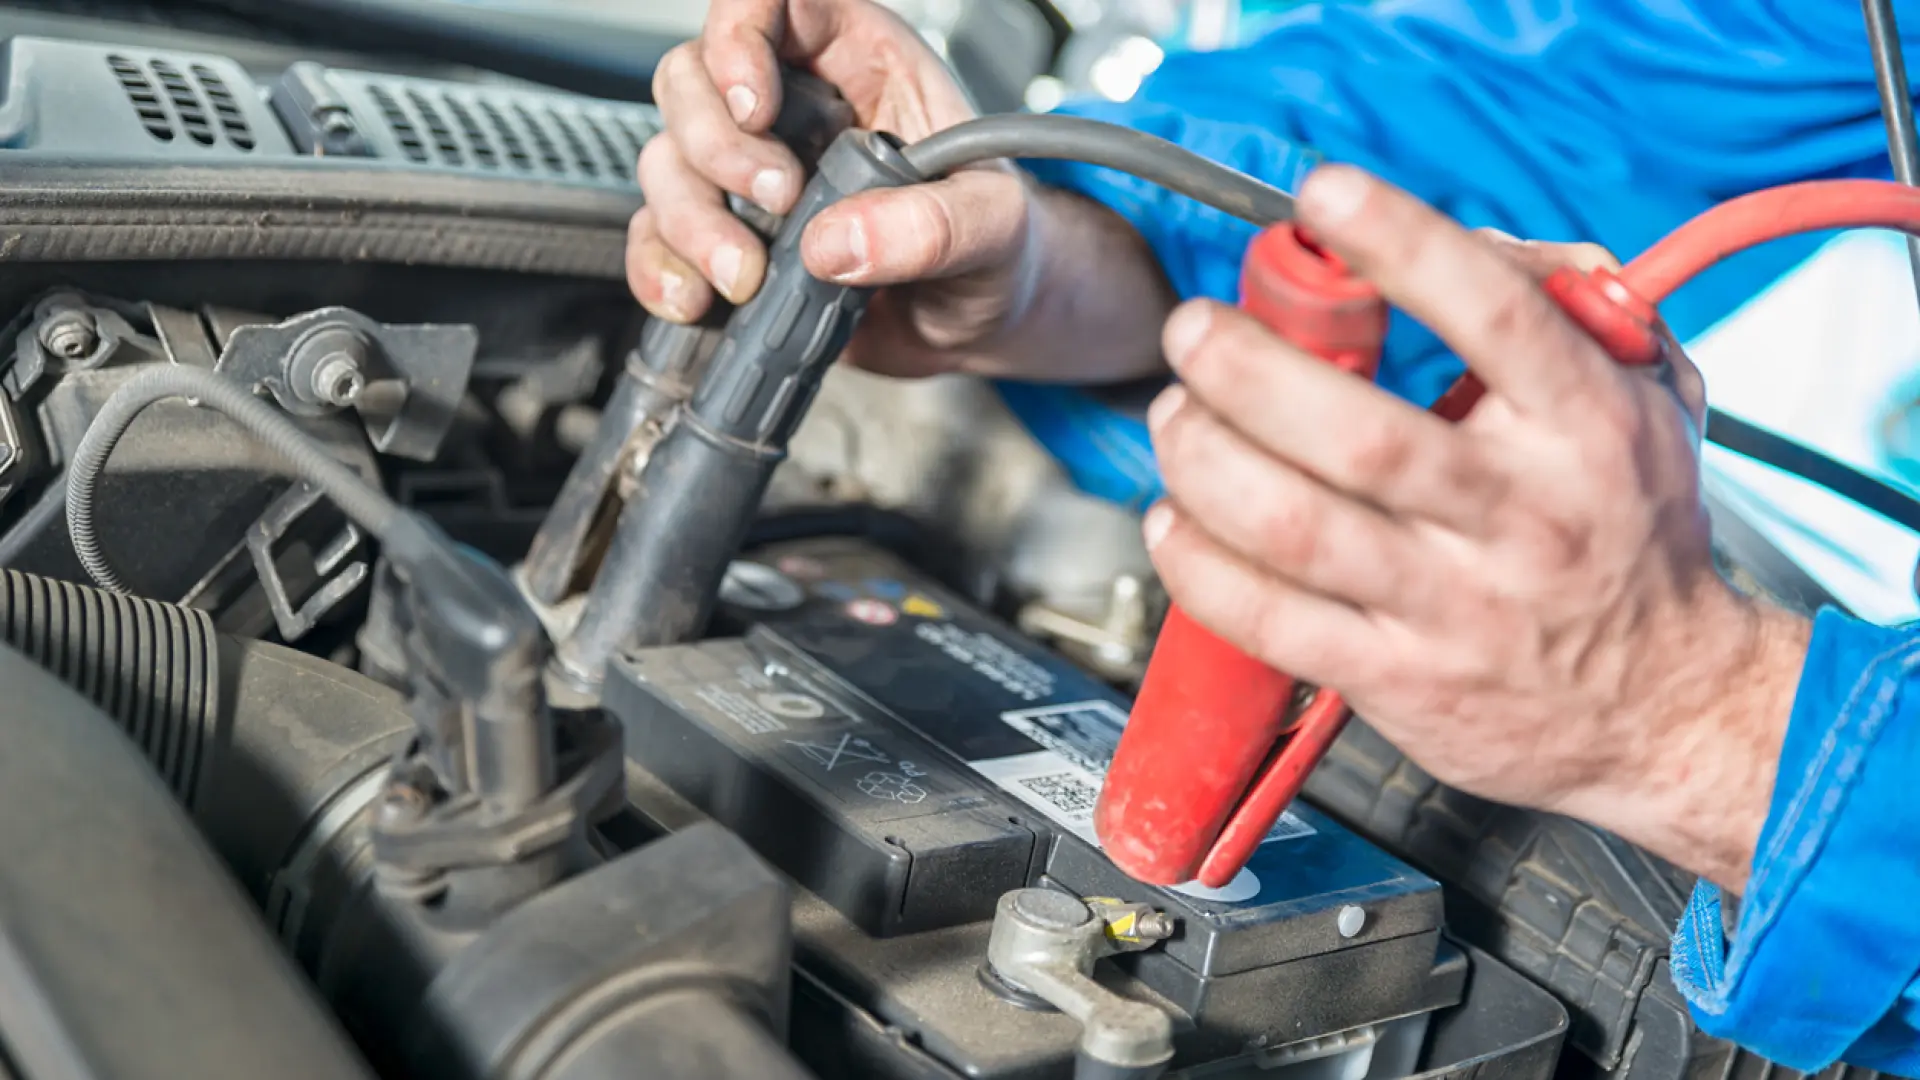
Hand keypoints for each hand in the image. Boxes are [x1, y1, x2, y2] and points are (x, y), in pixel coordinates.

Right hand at [629, 0, 1037, 376]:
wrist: (982, 324)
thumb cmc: (998, 248)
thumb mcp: (995, 229)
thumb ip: (936, 226)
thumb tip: (839, 241)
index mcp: (859, 63)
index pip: (773, 0)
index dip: (742, 34)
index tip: (756, 104)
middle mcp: (793, 107)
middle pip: (692, 79)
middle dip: (716, 146)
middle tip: (780, 200)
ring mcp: (752, 175)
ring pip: (667, 160)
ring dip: (691, 222)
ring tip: (749, 277)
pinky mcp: (730, 240)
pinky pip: (657, 238)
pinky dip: (661, 270)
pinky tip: (697, 301)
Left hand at [1142, 166, 1809, 890]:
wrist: (1665, 705)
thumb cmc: (1630, 536)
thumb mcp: (1648, 400)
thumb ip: (1569, 306)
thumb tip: (1463, 238)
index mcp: (1585, 428)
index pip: (1495, 317)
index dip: (1401, 244)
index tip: (1324, 196)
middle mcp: (1519, 518)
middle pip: (1360, 434)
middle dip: (1247, 369)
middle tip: (1194, 330)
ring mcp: (1454, 607)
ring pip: (1295, 528)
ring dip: (1204, 459)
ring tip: (1174, 416)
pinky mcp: (1398, 679)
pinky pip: (1270, 620)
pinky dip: (1199, 564)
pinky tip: (1174, 518)